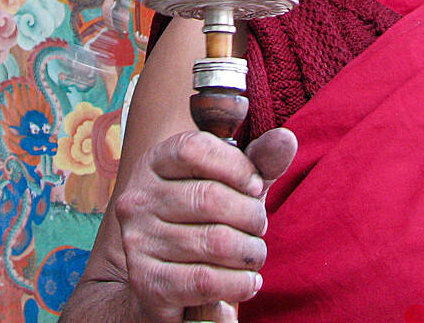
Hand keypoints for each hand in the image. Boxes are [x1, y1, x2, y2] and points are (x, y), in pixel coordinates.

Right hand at [112, 127, 297, 322]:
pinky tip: (248, 282)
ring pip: (215, 241)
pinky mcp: (146, 283)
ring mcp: (137, 241)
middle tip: (258, 228)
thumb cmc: (206, 223)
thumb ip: (259, 162)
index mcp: (154, 164)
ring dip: (250, 252)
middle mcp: (137, 199)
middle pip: (210, 197)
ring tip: (253, 256)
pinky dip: (239, 283)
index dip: (236, 166)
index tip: (255, 186)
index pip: (194, 148)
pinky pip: (207, 281)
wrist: (166, 285)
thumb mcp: (233, 187)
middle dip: (251, 216)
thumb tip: (286, 139)